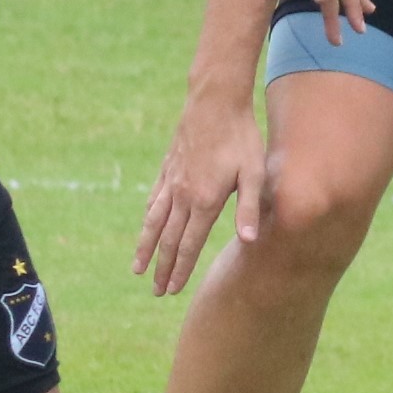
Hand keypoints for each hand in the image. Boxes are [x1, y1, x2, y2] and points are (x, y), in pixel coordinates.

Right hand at [132, 91, 266, 294]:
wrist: (215, 101)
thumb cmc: (241, 137)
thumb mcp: (254, 172)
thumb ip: (250, 209)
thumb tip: (250, 242)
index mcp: (204, 201)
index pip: (188, 245)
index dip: (180, 269)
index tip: (172, 290)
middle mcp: (182, 195)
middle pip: (167, 239)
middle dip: (161, 267)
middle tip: (156, 291)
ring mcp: (171, 181)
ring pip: (153, 222)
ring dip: (146, 247)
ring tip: (138, 269)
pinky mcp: (168, 168)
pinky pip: (153, 200)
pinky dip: (148, 219)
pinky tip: (145, 227)